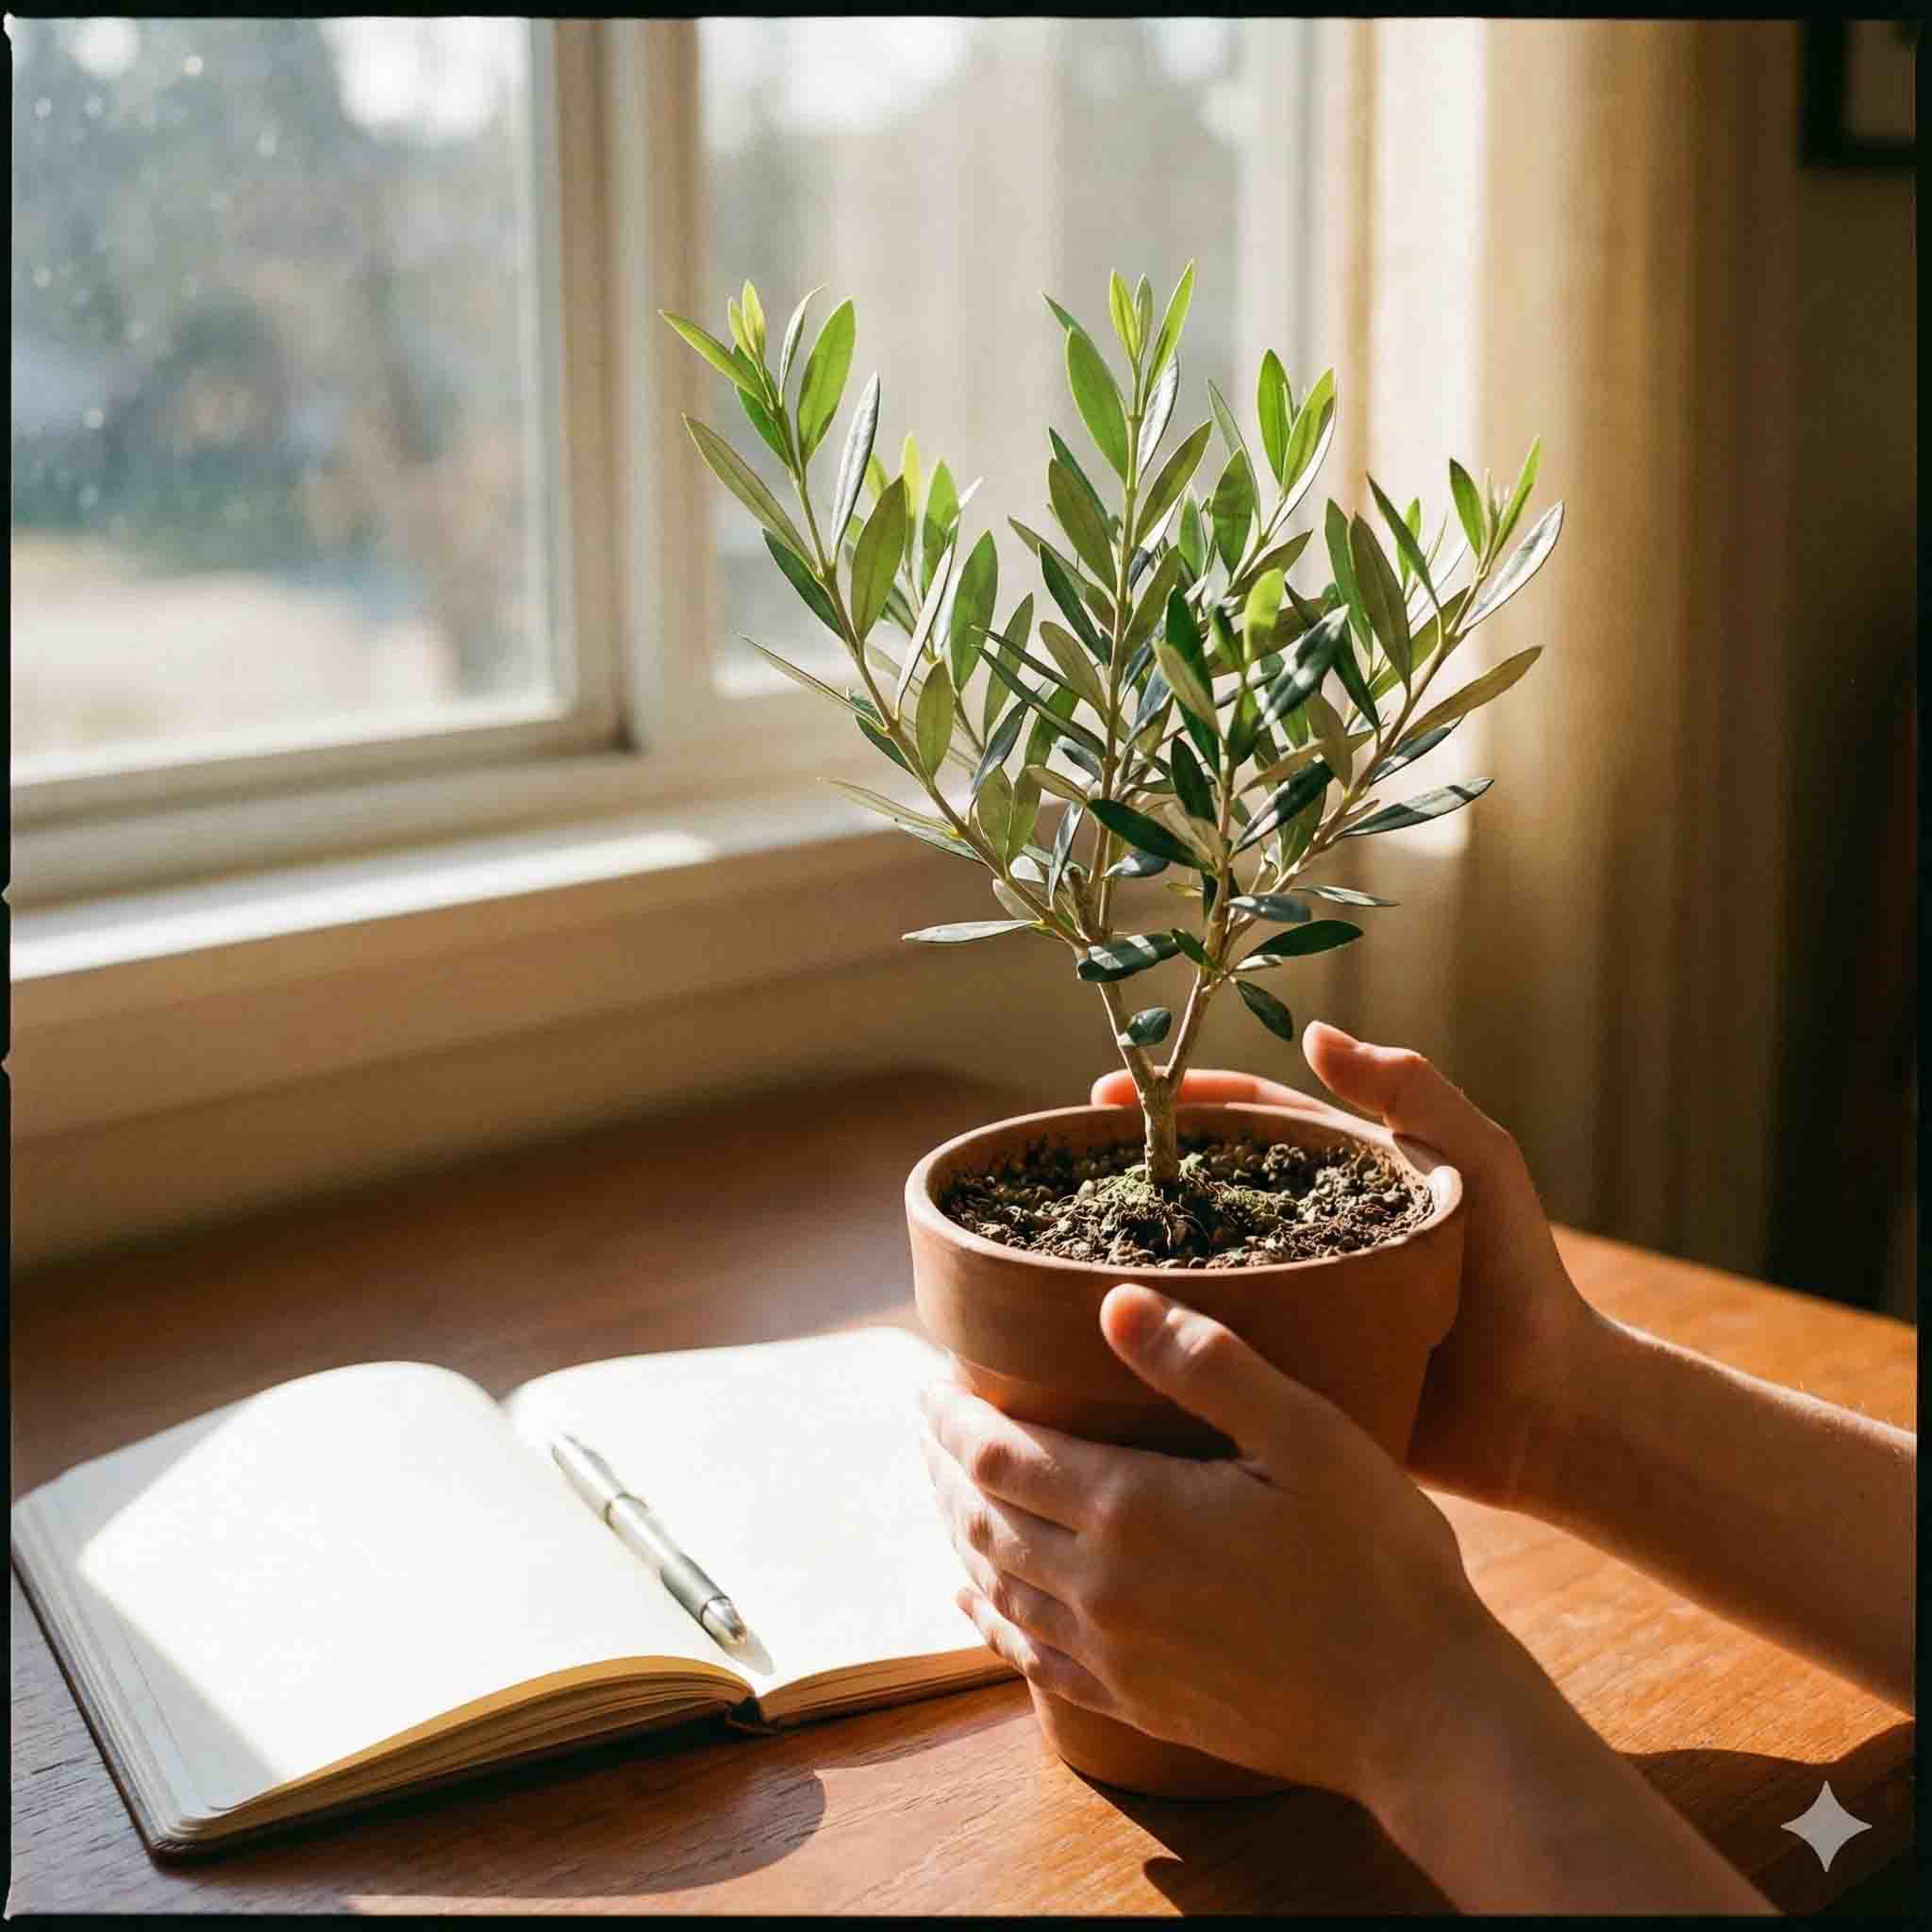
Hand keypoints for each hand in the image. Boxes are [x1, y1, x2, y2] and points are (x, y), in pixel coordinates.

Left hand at [918, 1283, 1501, 1804]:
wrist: (1417, 1711)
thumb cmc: (1375, 1559)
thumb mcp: (1305, 1435)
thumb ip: (1206, 1366)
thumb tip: (1114, 1304)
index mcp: (1130, 1511)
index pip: (997, 1454)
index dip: (951, 1415)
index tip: (927, 1378)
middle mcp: (1101, 1586)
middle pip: (980, 1517)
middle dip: (942, 1463)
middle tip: (923, 1421)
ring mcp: (1115, 1654)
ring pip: (997, 1583)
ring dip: (957, 1530)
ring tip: (940, 1488)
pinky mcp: (1138, 1703)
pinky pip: (1031, 1656)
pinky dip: (989, 1618)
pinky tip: (974, 1602)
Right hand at [1091, 1022, 1590, 1509]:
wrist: (1551, 1415)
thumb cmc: (1526, 1283)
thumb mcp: (1479, 1168)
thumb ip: (1415, 1094)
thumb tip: (1314, 1032)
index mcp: (1343, 1174)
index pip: (1246, 1119)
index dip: (1178, 1100)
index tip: (1106, 1094)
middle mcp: (1307, 1233)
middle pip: (1203, 1186)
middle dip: (1132, 1168)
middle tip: (1059, 1168)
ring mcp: (1295, 1302)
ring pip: (1198, 1265)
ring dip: (1134, 1252)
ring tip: (1059, 1247)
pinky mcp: (1289, 1372)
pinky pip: (1215, 1348)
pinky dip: (1163, 1337)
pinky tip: (1109, 1335)